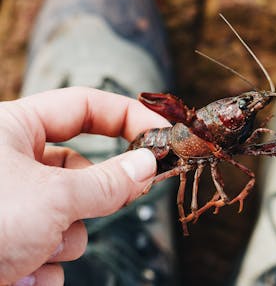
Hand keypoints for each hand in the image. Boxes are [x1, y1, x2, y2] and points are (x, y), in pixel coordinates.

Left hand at [0, 87, 170, 284]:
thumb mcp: (52, 198)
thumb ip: (108, 182)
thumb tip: (148, 164)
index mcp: (14, 129)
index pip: (85, 106)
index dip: (127, 115)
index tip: (161, 133)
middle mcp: (13, 163)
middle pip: (83, 169)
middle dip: (92, 197)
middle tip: (122, 199)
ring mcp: (13, 204)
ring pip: (70, 215)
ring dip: (64, 239)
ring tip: (34, 251)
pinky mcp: (11, 240)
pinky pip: (51, 246)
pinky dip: (45, 264)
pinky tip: (20, 275)